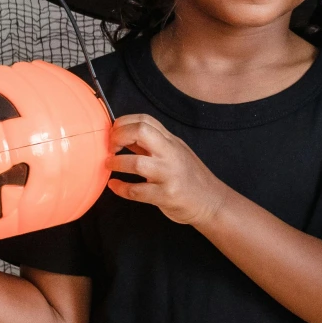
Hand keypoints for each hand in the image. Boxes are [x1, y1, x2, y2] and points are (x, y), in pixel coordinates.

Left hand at [107, 114, 232, 225]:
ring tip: (109, 165)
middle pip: (141, 131)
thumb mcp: (174, 153)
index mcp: (171, 142)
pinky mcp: (166, 195)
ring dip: (116, 163)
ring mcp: (169, 175)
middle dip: (118, 136)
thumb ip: (151, 145)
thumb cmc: (190, 178)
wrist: (212, 202)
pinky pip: (136, 191)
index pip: (145, 120)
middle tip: (110, 147)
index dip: (123, 123)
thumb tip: (122, 137)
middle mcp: (171, 154)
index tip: (114, 134)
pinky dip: (121, 188)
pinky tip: (115, 186)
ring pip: (137, 163)